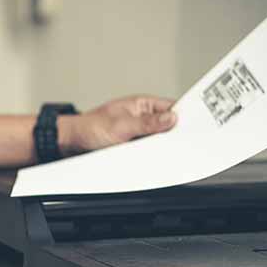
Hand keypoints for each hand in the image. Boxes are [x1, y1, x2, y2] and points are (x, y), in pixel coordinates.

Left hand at [59, 95, 176, 155]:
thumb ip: (147, 123)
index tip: (194, 127)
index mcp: (141, 105)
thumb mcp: (122, 125)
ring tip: (165, 154)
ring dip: (161, 148)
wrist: (71, 144)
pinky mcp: (132, 146)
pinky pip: (147, 151)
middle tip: (181, 145)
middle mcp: (141, 117)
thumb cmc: (90, 128)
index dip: (183, 117)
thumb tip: (171, 118)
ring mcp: (137, 132)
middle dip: (173, 135)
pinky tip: (154, 161)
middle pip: (167, 126)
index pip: (171, 107)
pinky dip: (151, 156)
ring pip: (158, 141)